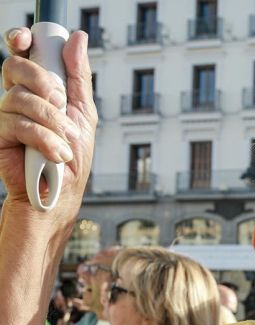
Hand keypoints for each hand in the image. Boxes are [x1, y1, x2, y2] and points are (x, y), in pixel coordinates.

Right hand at [0, 27, 96, 210]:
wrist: (61, 192)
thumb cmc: (73, 157)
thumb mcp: (84, 113)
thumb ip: (79, 77)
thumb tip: (77, 38)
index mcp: (38, 89)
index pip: (21, 53)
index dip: (19, 40)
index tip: (25, 39)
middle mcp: (19, 98)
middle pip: (16, 67)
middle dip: (42, 81)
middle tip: (60, 101)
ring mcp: (7, 115)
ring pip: (20, 97)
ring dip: (52, 121)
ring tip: (66, 142)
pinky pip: (17, 123)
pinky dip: (44, 139)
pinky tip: (56, 154)